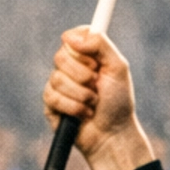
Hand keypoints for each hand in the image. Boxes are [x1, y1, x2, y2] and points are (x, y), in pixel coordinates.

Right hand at [42, 27, 154, 169]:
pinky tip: (84, 114)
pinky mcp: (51, 103)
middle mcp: (70, 67)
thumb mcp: (117, 67)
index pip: (72, 36)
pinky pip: (52, 96)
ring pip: (57, 78)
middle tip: (96, 84)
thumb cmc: (118, 102)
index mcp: (87, 54)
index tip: (95, 61)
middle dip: (83, 75)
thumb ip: (100, 44)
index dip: (81, 47)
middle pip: (60, 56)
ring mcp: (59, 85)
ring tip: (93, 103)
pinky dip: (73, 107)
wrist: (112, 134)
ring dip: (81, 94)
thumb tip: (69, 35)